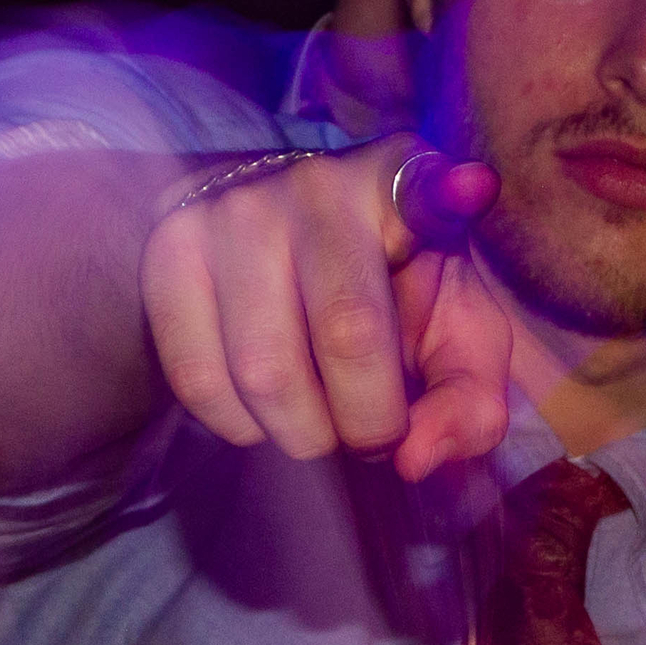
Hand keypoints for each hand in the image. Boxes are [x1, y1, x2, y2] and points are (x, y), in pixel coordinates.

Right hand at [139, 133, 506, 478]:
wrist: (279, 240)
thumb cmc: (389, 294)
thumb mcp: (453, 334)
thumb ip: (468, 399)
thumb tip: (414, 458)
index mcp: (403, 188)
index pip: (425, 188)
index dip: (448, 194)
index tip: (474, 188)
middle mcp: (318, 186)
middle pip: (347, 332)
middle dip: (366, 420)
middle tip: (370, 435)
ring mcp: (234, 210)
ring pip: (265, 369)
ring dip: (300, 430)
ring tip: (318, 422)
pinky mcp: (171, 248)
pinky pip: (197, 375)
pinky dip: (236, 423)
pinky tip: (261, 410)